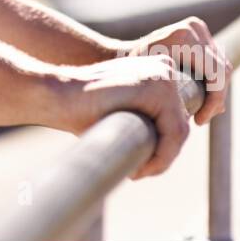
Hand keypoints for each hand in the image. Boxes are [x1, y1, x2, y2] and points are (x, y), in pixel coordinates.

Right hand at [51, 55, 191, 179]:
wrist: (60, 95)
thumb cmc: (83, 108)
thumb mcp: (122, 111)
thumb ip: (145, 119)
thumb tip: (169, 148)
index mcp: (157, 72)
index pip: (173, 118)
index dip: (162, 147)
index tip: (141, 165)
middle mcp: (164, 68)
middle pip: (179, 125)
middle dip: (164, 155)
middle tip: (141, 172)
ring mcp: (163, 76)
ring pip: (179, 131)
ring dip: (163, 159)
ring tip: (139, 172)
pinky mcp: (158, 89)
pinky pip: (174, 132)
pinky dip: (162, 156)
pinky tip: (141, 167)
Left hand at [120, 17, 232, 125]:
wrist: (122, 54)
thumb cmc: (133, 74)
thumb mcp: (153, 85)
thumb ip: (174, 97)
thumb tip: (200, 117)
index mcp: (184, 37)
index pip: (216, 73)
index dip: (214, 100)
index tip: (199, 120)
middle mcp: (195, 28)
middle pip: (223, 70)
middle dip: (216, 98)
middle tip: (202, 119)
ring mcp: (199, 28)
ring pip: (222, 67)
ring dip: (217, 91)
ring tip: (203, 112)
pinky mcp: (201, 33)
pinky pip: (216, 61)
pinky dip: (213, 81)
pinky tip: (203, 99)